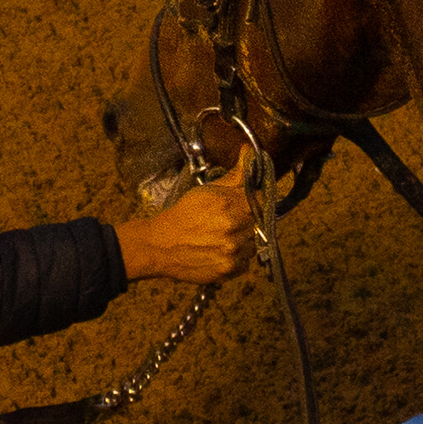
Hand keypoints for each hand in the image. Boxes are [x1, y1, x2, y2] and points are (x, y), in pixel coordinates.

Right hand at [117, 180, 254, 283]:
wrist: (161, 244)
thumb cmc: (184, 214)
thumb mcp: (208, 191)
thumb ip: (235, 175)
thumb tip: (249, 152)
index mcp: (232, 206)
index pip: (261, 200)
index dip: (252, 200)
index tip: (244, 203)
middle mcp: (235, 231)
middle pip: (258, 223)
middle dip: (246, 221)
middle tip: (226, 221)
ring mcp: (233, 253)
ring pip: (253, 244)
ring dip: (242, 241)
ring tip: (221, 237)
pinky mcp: (229, 271)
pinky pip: (245, 263)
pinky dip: (236, 258)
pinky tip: (219, 250)